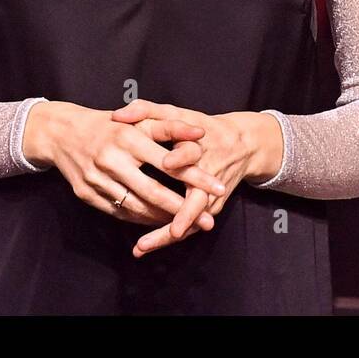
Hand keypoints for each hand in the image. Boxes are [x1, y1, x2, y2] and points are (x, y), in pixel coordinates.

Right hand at [23, 101, 227, 225]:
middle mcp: (112, 159)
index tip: (219, 188)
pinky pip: (120, 213)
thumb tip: (201, 133)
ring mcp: (97, 179)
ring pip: (137, 207)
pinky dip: (141, 219)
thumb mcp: (139, 119)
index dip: (195, 177)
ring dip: (164, 218)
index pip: (169, 162)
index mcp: (128, 137)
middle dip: (183, 208)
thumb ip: (171, 126)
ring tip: (188, 224)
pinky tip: (158, 220)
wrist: (62, 133)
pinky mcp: (87, 194)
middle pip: (153, 191)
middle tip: (208, 220)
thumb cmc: (110, 125)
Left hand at [110, 100, 265, 256]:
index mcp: (200, 147)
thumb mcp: (176, 113)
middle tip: (170, 228)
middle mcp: (208, 175)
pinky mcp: (209, 208)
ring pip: (192, 219)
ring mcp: (211, 195)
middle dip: (183, 214)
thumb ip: (146, 110)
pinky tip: (145, 246)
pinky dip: (166, 236)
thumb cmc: (199, 126)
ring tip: (142, 246)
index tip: (166, 162)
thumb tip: (118, 115)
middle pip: (197, 199)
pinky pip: (188, 225)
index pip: (191, 153)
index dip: (180, 157)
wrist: (240, 145)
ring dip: (168, 234)